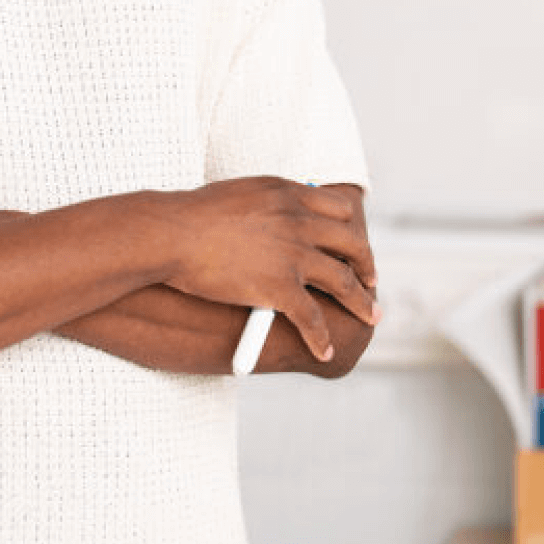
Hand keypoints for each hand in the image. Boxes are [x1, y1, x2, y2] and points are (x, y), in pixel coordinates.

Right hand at [167, 177, 377, 362]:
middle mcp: (298, 220)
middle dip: (365, 265)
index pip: (339, 209)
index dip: (351, 229)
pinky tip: (325, 351)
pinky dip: (321, 338)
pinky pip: (312, 319)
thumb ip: (269, 203)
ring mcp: (292, 255)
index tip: (353, 244)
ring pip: (342, 282)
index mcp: (288, 193)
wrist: (172, 233)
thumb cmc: (194, 215)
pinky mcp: (279, 288)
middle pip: (351, 243)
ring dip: (361, 303)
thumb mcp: (241, 193)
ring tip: (371, 317)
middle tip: (371, 280)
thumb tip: (281, 215)